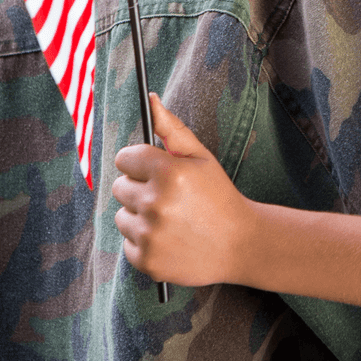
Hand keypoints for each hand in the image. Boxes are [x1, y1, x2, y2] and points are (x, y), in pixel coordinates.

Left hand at [113, 94, 250, 286]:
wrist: (240, 244)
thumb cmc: (219, 196)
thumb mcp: (201, 157)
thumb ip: (172, 129)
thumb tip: (150, 100)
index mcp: (169, 172)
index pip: (125, 158)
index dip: (139, 164)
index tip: (153, 171)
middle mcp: (155, 202)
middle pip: (119, 187)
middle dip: (139, 189)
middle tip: (168, 197)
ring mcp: (150, 234)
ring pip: (121, 216)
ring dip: (139, 217)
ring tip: (170, 220)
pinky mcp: (146, 260)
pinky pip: (127, 243)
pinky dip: (143, 242)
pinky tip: (169, 239)